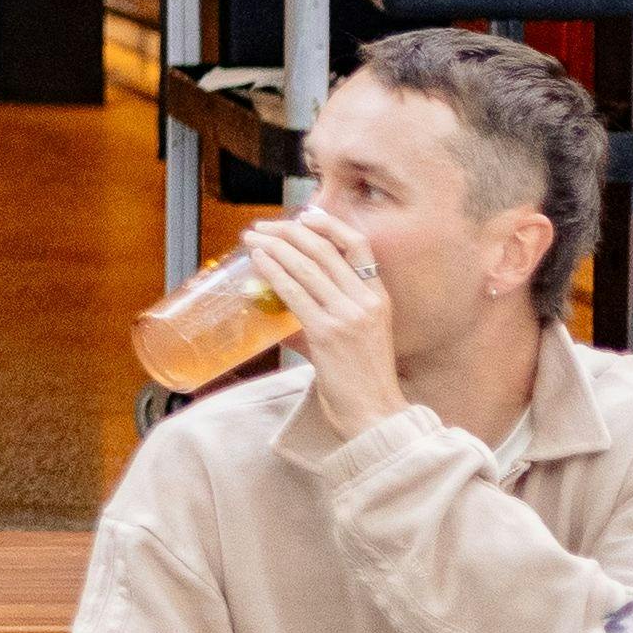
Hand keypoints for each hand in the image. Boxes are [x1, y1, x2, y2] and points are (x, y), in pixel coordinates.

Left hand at [254, 203, 404, 437]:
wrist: (376, 417)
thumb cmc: (362, 383)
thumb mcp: (357, 338)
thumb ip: (328, 317)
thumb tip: (285, 308)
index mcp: (379, 299)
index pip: (359, 246)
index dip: (330, 225)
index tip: (305, 215)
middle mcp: (367, 302)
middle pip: (325, 250)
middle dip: (289, 231)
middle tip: (263, 227)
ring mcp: (348, 316)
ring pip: (306, 266)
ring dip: (274, 246)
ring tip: (253, 238)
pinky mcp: (327, 333)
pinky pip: (294, 292)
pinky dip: (273, 271)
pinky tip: (258, 262)